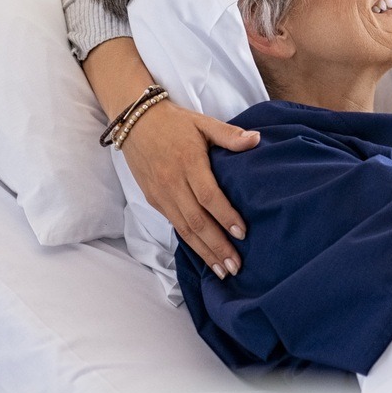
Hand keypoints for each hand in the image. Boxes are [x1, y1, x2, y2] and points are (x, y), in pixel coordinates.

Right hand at [120, 100, 258, 277]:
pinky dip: (189, 243)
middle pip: (196, 221)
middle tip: (235, 267)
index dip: (225, 216)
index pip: (208, 196)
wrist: (134, 121)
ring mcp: (161, 194)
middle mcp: (172, 182)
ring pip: (184, 229)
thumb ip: (229, 135)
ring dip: (203, 252)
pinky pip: (174, 225)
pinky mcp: (153, 200)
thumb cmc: (174, 123)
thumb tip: (257, 140)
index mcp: (188, 162)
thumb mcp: (203, 123)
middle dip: (216, 246)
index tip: (242, 234)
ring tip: (222, 271)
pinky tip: (203, 255)